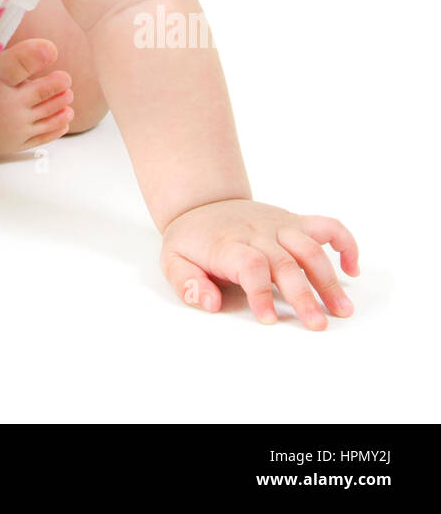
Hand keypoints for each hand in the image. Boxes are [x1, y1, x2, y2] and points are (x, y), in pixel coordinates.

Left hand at [159, 198, 358, 329]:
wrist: (203, 202)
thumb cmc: (192, 240)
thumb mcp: (173, 260)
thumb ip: (187, 282)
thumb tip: (209, 302)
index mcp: (228, 244)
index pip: (250, 264)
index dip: (260, 292)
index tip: (269, 320)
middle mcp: (258, 233)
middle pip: (285, 261)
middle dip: (303, 295)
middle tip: (317, 325)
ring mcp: (279, 225)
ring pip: (310, 248)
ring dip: (329, 279)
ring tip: (342, 311)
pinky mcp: (294, 222)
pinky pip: (326, 226)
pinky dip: (345, 242)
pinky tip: (352, 269)